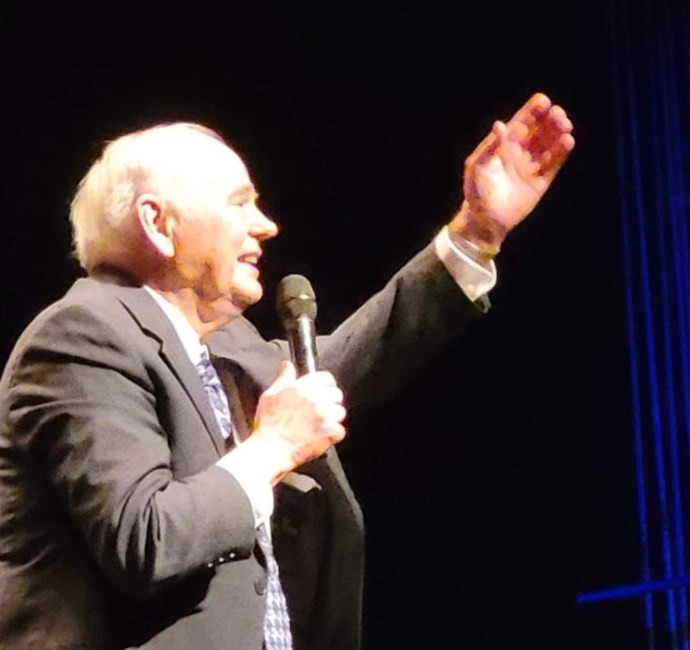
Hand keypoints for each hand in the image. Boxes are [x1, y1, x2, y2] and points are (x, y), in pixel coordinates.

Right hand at [251, 361, 345, 480]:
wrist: (269, 449)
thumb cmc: (268, 425)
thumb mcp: (270, 395)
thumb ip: (283, 378)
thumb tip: (287, 365)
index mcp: (301, 388)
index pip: (326, 378)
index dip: (326, 385)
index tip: (323, 392)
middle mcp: (314, 399)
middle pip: (337, 394)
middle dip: (331, 402)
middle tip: (322, 411)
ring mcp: (322, 415)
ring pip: (340, 412)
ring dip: (333, 419)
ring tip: (321, 425)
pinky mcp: (327, 432)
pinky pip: (340, 430)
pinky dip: (334, 435)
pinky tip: (324, 437)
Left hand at [450, 92, 574, 255]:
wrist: (484, 221)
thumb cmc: (476, 192)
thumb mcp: (476, 167)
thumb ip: (489, 147)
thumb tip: (500, 124)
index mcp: (504, 146)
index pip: (521, 123)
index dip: (533, 111)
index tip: (544, 101)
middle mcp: (520, 153)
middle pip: (539, 131)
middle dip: (550, 120)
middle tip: (559, 115)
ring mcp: (531, 167)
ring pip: (549, 145)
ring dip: (558, 134)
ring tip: (566, 126)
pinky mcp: (540, 182)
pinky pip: (554, 164)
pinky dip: (561, 152)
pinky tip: (568, 141)